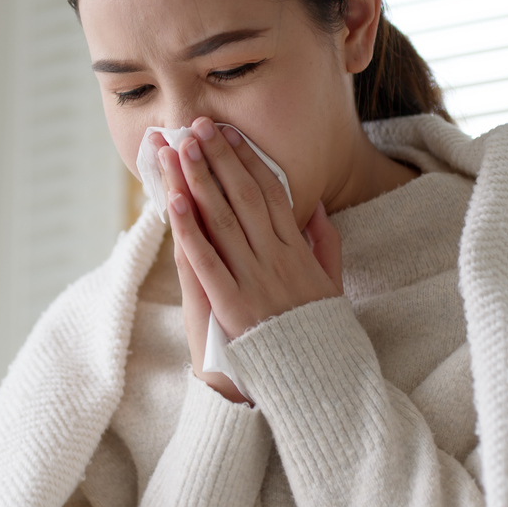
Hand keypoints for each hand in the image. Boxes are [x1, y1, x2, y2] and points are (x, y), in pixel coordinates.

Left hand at [156, 117, 342, 401]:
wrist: (320, 380)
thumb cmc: (321, 332)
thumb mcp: (333, 283)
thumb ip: (325, 243)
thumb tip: (315, 207)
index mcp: (298, 250)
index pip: (269, 193)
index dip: (246, 161)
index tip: (228, 135)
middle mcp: (276, 258)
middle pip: (242, 196)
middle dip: (217, 159)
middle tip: (196, 126)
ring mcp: (254, 280)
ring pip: (222, 220)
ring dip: (198, 180)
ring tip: (180, 149)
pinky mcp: (232, 305)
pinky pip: (207, 260)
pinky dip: (190, 229)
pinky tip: (175, 201)